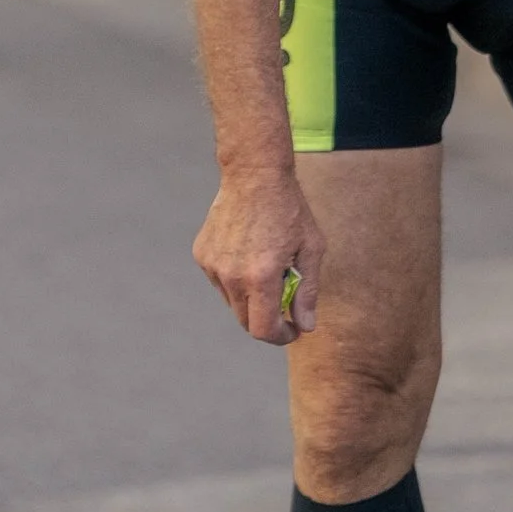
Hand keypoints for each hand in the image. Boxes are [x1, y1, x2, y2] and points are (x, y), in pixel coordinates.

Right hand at [194, 164, 325, 344]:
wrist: (254, 175)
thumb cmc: (289, 210)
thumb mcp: (311, 249)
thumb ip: (307, 292)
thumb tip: (306, 326)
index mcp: (260, 277)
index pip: (263, 330)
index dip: (280, 336)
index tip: (293, 329)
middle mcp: (231, 276)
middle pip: (246, 321)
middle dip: (267, 321)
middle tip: (285, 304)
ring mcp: (212, 265)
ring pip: (232, 302)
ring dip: (251, 299)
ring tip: (267, 270)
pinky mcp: (202, 254)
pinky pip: (220, 282)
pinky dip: (235, 280)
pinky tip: (248, 254)